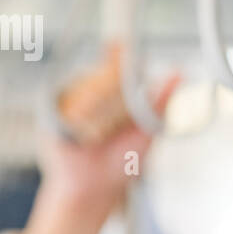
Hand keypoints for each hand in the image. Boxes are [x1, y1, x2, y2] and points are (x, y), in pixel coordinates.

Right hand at [20, 45, 178, 233]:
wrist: (97, 187)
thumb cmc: (122, 159)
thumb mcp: (147, 129)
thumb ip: (160, 101)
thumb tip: (179, 73)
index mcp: (113, 88)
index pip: (117, 61)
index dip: (119, 53)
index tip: (121, 45)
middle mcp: (90, 87)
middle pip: (108, 77)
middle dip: (120, 104)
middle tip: (115, 129)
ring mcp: (70, 98)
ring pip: (92, 95)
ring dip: (102, 122)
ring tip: (98, 139)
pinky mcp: (53, 112)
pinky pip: (72, 111)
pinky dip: (84, 128)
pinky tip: (84, 139)